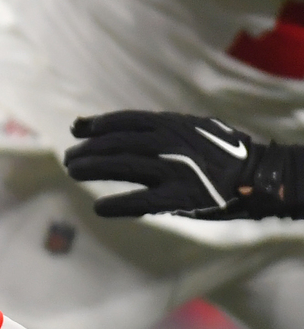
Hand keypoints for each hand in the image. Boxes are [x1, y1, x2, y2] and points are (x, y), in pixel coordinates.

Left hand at [64, 111, 302, 217]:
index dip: (96, 125)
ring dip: (92, 168)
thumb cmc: (218, 152)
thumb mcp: (191, 128)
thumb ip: (156, 127)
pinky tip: (100, 208)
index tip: (76, 131)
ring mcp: (175, 170)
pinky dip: (117, 204)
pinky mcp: (182, 197)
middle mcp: (171, 143)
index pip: (124, 120)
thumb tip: (121, 125)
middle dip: (88, 150)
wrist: (259, 176)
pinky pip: (141, 201)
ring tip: (72, 172)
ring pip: (122, 166)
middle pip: (117, 143)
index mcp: (173, 124)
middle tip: (69, 159)